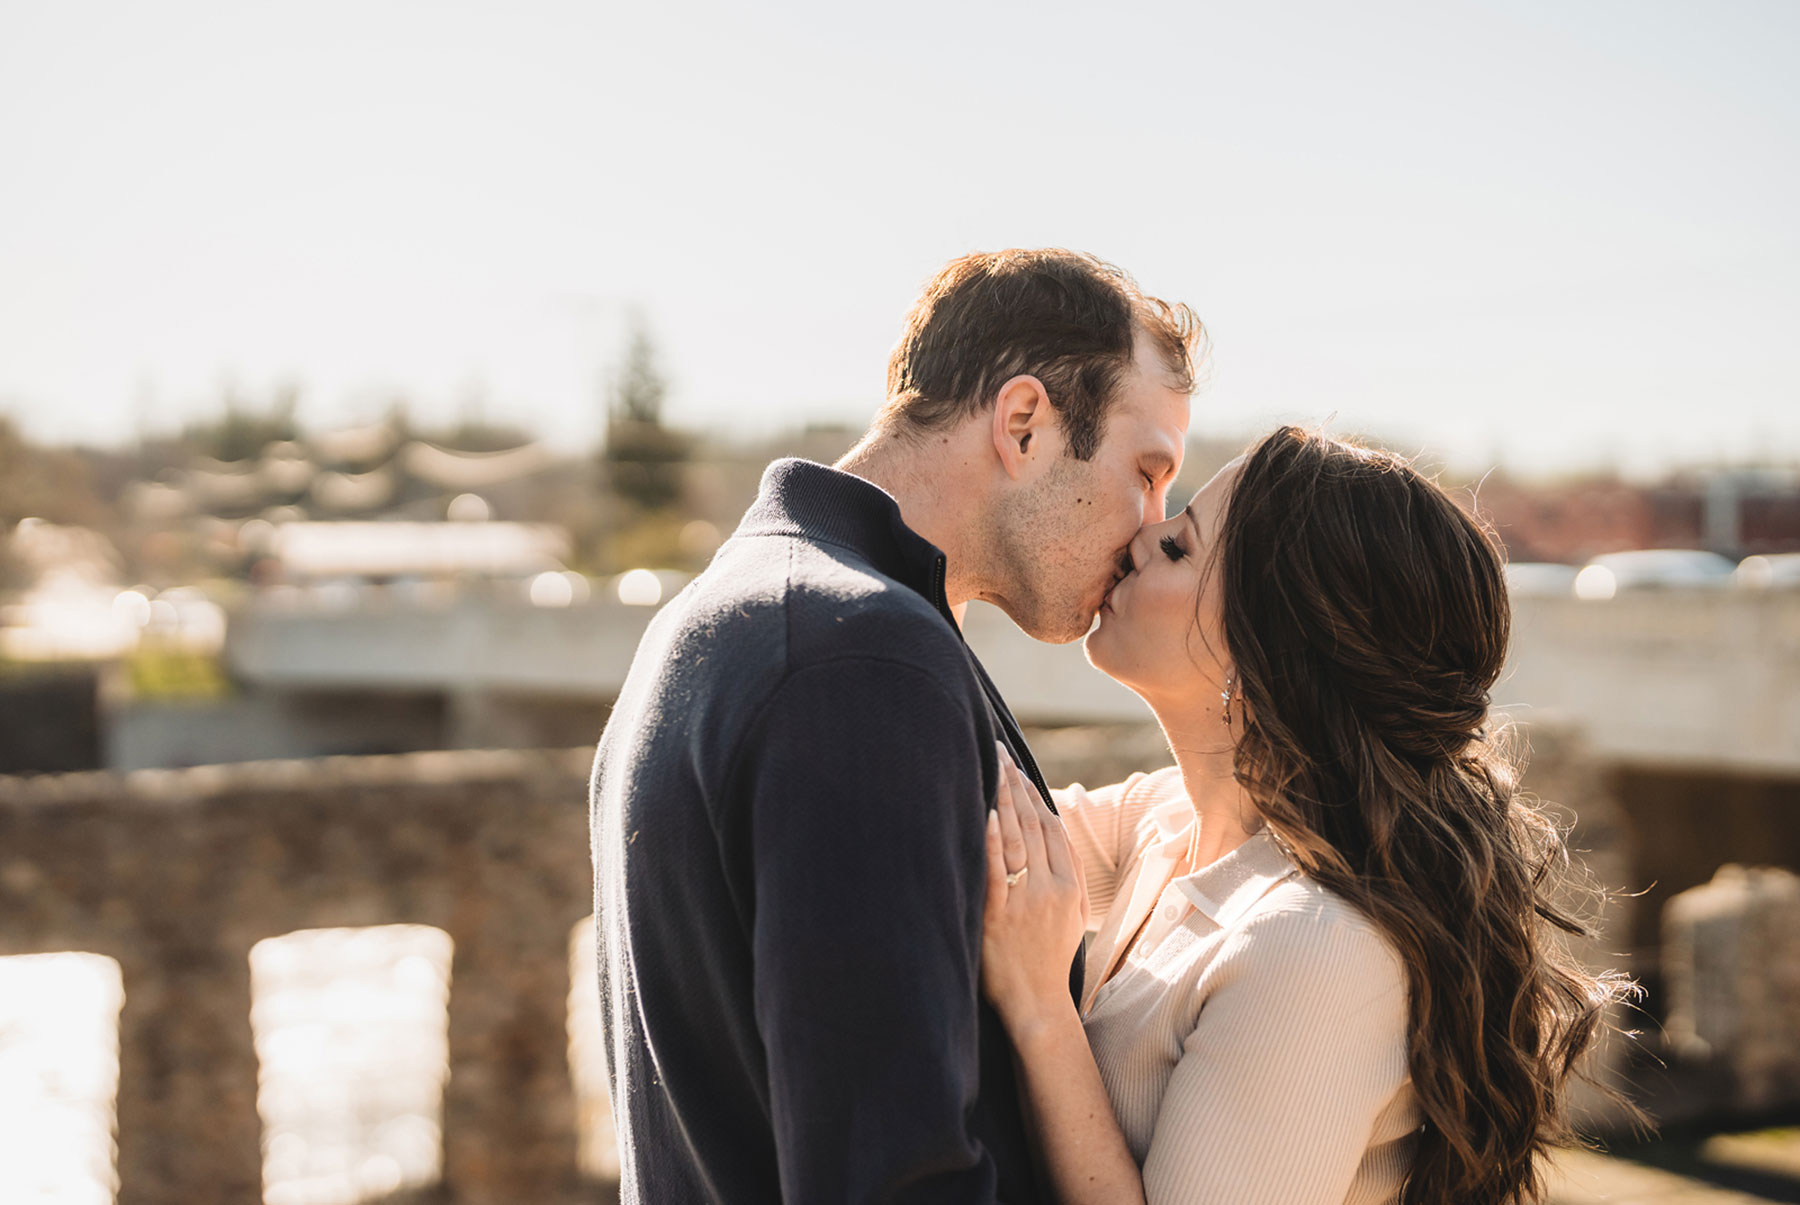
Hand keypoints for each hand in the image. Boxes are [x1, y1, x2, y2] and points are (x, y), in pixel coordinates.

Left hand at [980, 746, 1088, 1033]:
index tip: (1018, 770)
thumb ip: (1070, 876)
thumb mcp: (1074, 916)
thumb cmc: (1048, 959)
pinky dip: (992, 840)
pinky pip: (995, 872)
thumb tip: (1057, 836)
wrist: (1037, 1004)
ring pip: (1017, 840)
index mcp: (1070, 887)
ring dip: (1004, 799)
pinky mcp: (998, 917)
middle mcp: (1051, 889)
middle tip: (996, 753)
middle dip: (1015, 785)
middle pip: (1034, 825)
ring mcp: (1025, 902)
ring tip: (990, 767)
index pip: (1052, 829)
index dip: (1035, 796)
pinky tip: (985, 813)